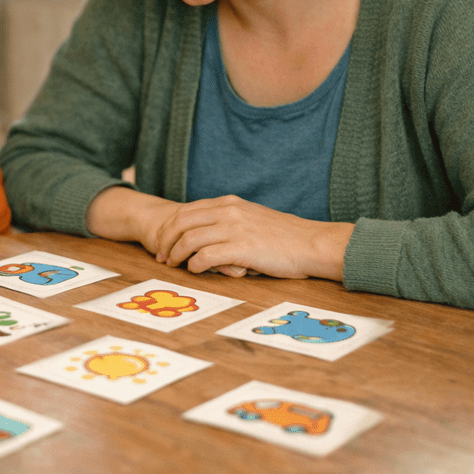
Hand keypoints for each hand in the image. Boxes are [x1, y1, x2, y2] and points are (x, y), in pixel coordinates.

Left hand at [153, 195, 351, 280]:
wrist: (311, 244)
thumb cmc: (283, 237)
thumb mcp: (251, 219)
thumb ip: (228, 223)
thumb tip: (204, 239)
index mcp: (229, 203)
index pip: (187, 211)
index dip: (170, 227)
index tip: (163, 242)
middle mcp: (228, 211)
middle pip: (181, 222)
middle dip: (166, 240)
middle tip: (162, 256)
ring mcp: (234, 228)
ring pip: (190, 239)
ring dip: (176, 254)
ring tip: (173, 265)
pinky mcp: (241, 248)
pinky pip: (206, 256)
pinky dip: (195, 265)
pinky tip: (196, 271)